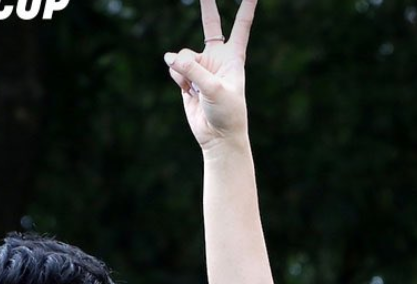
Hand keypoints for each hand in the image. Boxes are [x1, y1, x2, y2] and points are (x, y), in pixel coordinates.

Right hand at [163, 0, 256, 150]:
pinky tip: (186, 90)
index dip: (247, 8)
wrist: (218, 136)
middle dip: (207, 5)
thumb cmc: (227, 113)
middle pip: (210, 25)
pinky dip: (177, 77)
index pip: (241, 27)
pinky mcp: (187, 78)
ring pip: (183, 55)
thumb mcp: (214, 89)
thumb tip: (170, 57)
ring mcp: (201, 67)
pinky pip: (175, 68)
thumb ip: (192, 69)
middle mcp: (217, 58)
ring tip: (193, 87)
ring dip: (184, 68)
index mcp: (234, 57)